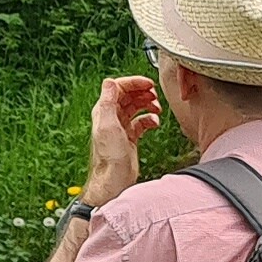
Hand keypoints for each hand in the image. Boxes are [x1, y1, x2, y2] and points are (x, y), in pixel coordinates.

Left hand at [86, 76, 161, 204]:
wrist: (114, 180)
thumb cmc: (110, 157)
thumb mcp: (108, 125)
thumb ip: (108, 102)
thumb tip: (109, 81)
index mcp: (104, 111)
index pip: (118, 87)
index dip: (134, 83)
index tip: (149, 84)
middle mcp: (111, 118)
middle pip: (128, 95)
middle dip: (142, 92)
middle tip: (154, 95)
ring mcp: (121, 127)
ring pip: (135, 107)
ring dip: (148, 104)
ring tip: (156, 107)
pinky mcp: (129, 137)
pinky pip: (141, 122)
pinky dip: (149, 119)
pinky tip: (154, 123)